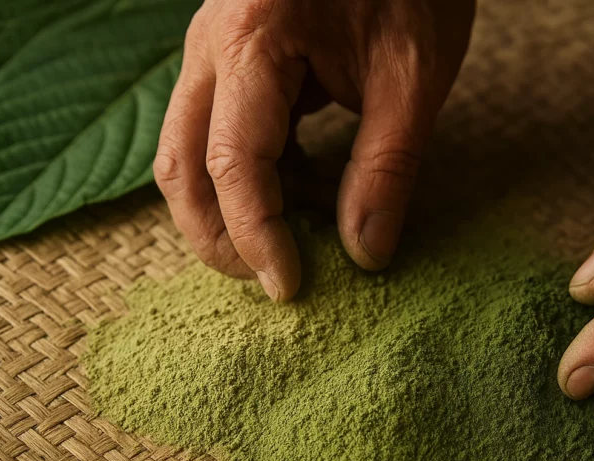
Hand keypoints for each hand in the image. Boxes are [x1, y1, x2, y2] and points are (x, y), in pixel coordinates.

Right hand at [154, 0, 474, 299]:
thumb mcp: (412, 77)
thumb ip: (386, 169)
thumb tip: (365, 254)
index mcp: (252, 39)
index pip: (232, 164)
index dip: (256, 237)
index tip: (291, 287)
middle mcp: (212, 45)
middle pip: (181, 166)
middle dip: (218, 236)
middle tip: (276, 279)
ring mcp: (215, 51)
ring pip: (187, 153)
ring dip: (229, 211)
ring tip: (294, 244)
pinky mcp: (233, 63)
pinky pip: (217, 134)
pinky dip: (251, 179)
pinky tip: (302, 197)